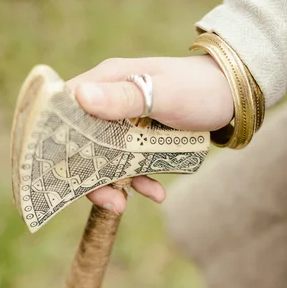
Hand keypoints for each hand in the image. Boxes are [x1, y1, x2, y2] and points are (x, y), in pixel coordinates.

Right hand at [66, 55, 232, 213]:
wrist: (232, 95)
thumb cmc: (197, 87)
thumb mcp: (162, 94)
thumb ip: (124, 98)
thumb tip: (79, 96)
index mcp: (104, 82)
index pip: (64, 110)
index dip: (54, 139)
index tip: (55, 170)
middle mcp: (107, 101)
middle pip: (81, 142)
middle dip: (89, 174)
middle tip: (107, 200)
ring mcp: (124, 123)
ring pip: (105, 159)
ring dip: (113, 184)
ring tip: (124, 205)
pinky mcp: (140, 139)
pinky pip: (130, 164)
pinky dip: (140, 181)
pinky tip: (156, 194)